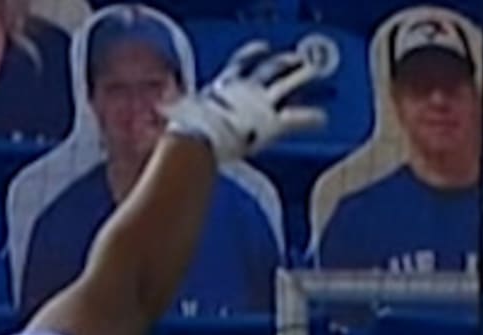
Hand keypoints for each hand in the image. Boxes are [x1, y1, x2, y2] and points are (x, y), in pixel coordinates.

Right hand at [159, 38, 328, 166]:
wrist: (200, 137)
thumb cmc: (187, 130)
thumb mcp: (179, 112)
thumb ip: (175, 109)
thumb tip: (158, 111)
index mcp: (223, 87)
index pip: (240, 64)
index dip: (252, 54)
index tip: (262, 47)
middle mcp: (246, 91)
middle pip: (269, 70)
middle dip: (284, 63)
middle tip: (297, 58)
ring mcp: (261, 105)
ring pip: (287, 86)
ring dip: (303, 79)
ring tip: (317, 75)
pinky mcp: (271, 123)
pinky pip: (296, 119)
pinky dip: (311, 119)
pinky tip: (324, 119)